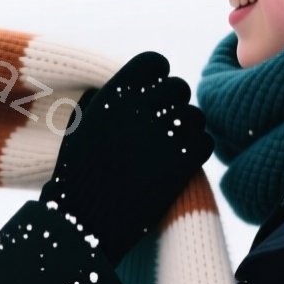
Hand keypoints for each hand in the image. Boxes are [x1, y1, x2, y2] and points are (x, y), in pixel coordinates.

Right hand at [39, 52, 211, 261]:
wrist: (84, 221)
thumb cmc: (79, 174)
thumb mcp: (80, 127)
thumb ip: (101, 100)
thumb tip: (118, 85)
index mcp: (113, 96)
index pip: (153, 62)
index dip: (159, 76)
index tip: (155, 92)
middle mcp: (138, 110)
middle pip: (179, 87)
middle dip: (175, 103)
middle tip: (167, 123)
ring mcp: (162, 136)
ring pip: (195, 115)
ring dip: (189, 127)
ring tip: (174, 143)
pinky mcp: (181, 163)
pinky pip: (205, 141)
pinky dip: (198, 149)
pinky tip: (183, 159)